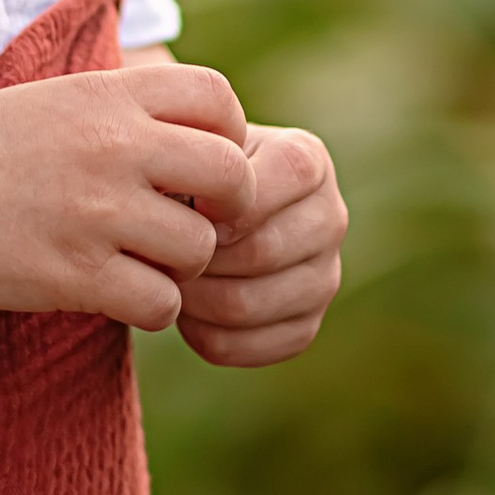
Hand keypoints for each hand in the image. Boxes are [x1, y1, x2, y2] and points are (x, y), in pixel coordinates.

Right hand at [0, 62, 256, 330]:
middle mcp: (113, 145)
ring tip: (140, 263)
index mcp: (107, 92)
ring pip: (200, 250)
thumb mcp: (53, 101)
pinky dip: (149, 309)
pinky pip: (160, 303)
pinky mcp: (73, 276)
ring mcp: (96, 212)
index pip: (219, 99)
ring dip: (181, 267)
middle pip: (233, 177)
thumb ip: (123, 115)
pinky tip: (115, 295)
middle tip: (190, 225)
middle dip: (226, 210)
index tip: (197, 169)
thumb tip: (198, 150)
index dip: (227, 138)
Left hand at [175, 124, 345, 366]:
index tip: (188, 204)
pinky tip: (187, 310)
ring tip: (169, 279)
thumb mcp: (195, 148)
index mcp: (309, 162)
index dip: (229, 198)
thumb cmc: (196, 172)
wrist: (206, 211)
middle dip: (201, 255)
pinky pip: (246, 347)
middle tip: (165, 251)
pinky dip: (204, 334)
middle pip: (261, 250)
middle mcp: (330, 219)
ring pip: (246, 305)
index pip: (285, 177)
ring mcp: (324, 278)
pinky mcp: (306, 326)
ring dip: (195, 298)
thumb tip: (193, 209)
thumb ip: (195, 162)